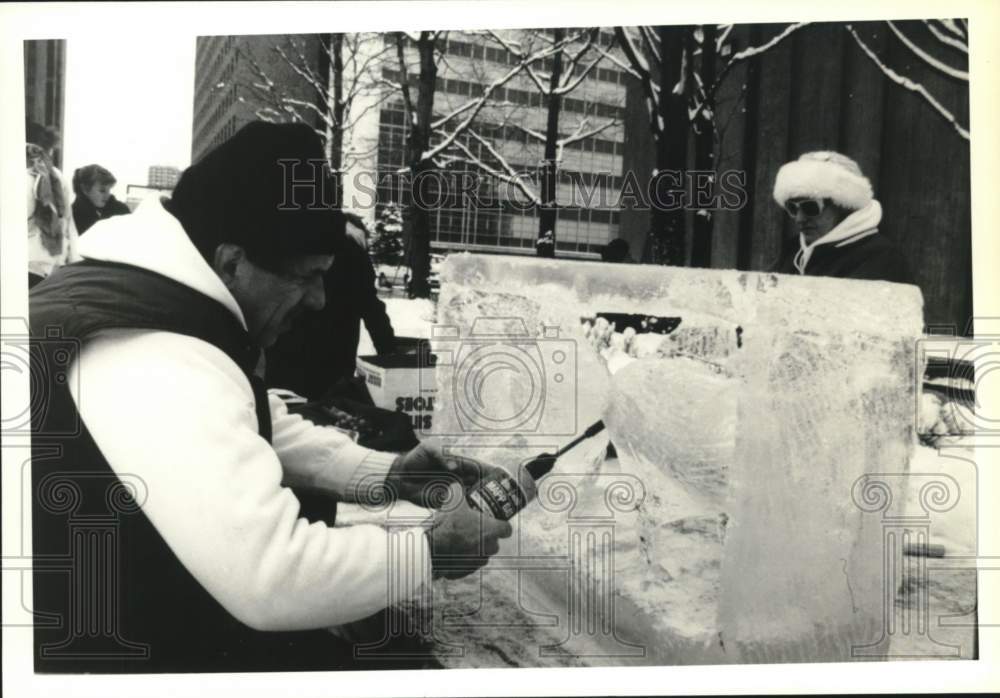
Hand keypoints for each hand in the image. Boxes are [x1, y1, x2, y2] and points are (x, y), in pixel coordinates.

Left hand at [387, 441, 505, 507]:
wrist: (399, 477)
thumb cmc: (414, 459)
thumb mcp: (427, 449)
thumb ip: (441, 453)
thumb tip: (454, 466)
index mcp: (457, 463)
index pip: (477, 467)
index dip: (489, 472)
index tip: (500, 476)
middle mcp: (458, 478)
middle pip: (479, 484)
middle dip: (491, 489)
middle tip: (501, 496)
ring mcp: (453, 491)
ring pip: (473, 497)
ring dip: (483, 502)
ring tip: (495, 508)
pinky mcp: (445, 503)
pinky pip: (460, 508)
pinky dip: (469, 512)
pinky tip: (478, 516)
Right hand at [426, 483, 512, 579]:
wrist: (431, 547)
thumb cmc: (446, 524)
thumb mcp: (453, 500)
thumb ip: (459, 490)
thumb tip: (457, 485)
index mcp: (491, 530)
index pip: (507, 529)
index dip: (501, 524)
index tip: (494, 521)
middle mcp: (488, 548)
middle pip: (494, 543)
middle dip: (486, 537)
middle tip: (474, 529)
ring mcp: (477, 562)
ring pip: (481, 555)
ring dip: (474, 549)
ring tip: (460, 540)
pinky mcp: (465, 572)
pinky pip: (467, 565)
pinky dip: (462, 560)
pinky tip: (451, 552)